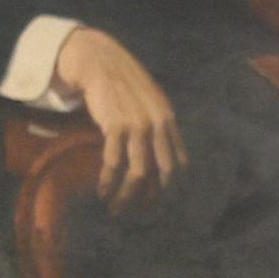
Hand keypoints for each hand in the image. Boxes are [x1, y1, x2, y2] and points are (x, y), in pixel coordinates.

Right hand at [54, 26, 184, 208]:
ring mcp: (137, 126)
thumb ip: (158, 125)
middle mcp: (158, 124)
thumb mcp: (149, 101)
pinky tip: (102, 191)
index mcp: (168, 120)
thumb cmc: (122, 83)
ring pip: (138, 174)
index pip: (179, 163)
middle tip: (142, 217)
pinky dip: (107, 181)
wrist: (99, 60)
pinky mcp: (115, 126)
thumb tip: (160, 155)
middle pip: (163, 174)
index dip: (174, 189)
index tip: (166, 207)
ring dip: (126, 197)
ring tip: (115, 209)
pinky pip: (113, 163)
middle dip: (154, 201)